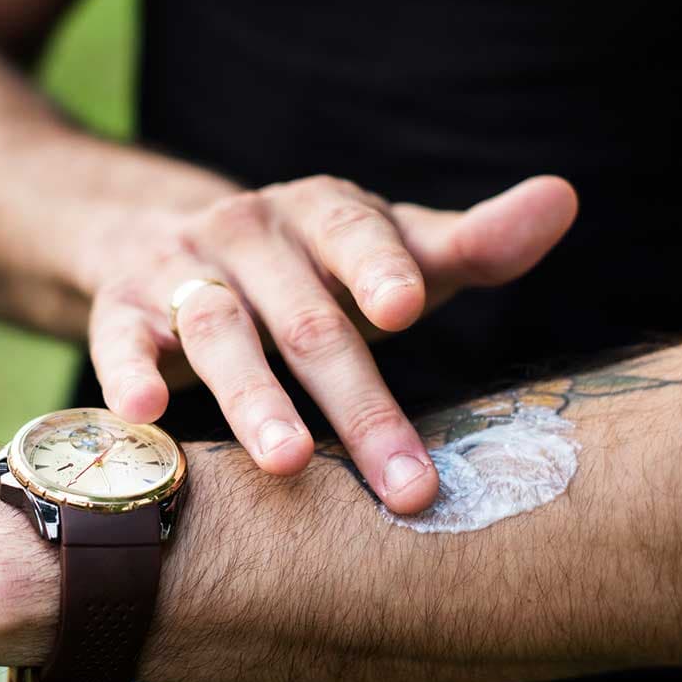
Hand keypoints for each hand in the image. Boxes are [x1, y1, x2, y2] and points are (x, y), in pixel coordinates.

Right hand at [77, 175, 577, 513]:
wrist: (157, 239)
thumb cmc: (305, 268)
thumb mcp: (383, 251)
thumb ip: (467, 243)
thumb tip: (563, 199)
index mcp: (321, 211)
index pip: (353, 232)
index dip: (376, 268)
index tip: (404, 311)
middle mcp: (248, 232)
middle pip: (304, 317)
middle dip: (354, 400)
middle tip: (402, 482)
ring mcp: (178, 268)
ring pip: (216, 330)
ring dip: (251, 398)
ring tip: (286, 463)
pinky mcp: (119, 307)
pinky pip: (118, 339)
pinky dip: (127, 373)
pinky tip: (145, 413)